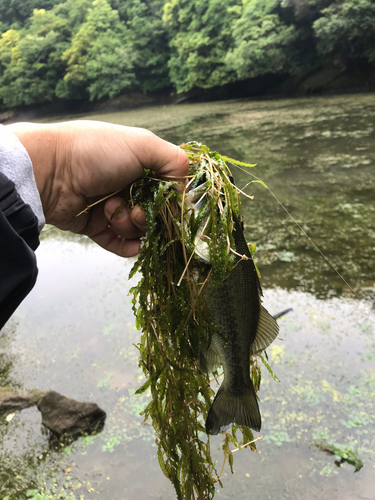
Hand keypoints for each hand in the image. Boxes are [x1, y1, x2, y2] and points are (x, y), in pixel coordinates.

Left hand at [7, 121, 188, 256]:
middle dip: (150, 215)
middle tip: (137, 210)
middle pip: (155, 212)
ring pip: (138, 229)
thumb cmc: (95, 151)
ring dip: (130, 225)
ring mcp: (112, 207)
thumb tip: (185, 189)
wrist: (49, 170)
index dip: (171, 199)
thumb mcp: (142, 144)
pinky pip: (119, 244)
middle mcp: (128, 185)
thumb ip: (174, 161)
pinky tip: (133, 246)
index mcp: (140, 164)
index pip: (168, 187)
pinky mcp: (96, 226)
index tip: (168, 203)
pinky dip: (127, 246)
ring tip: (112, 211)